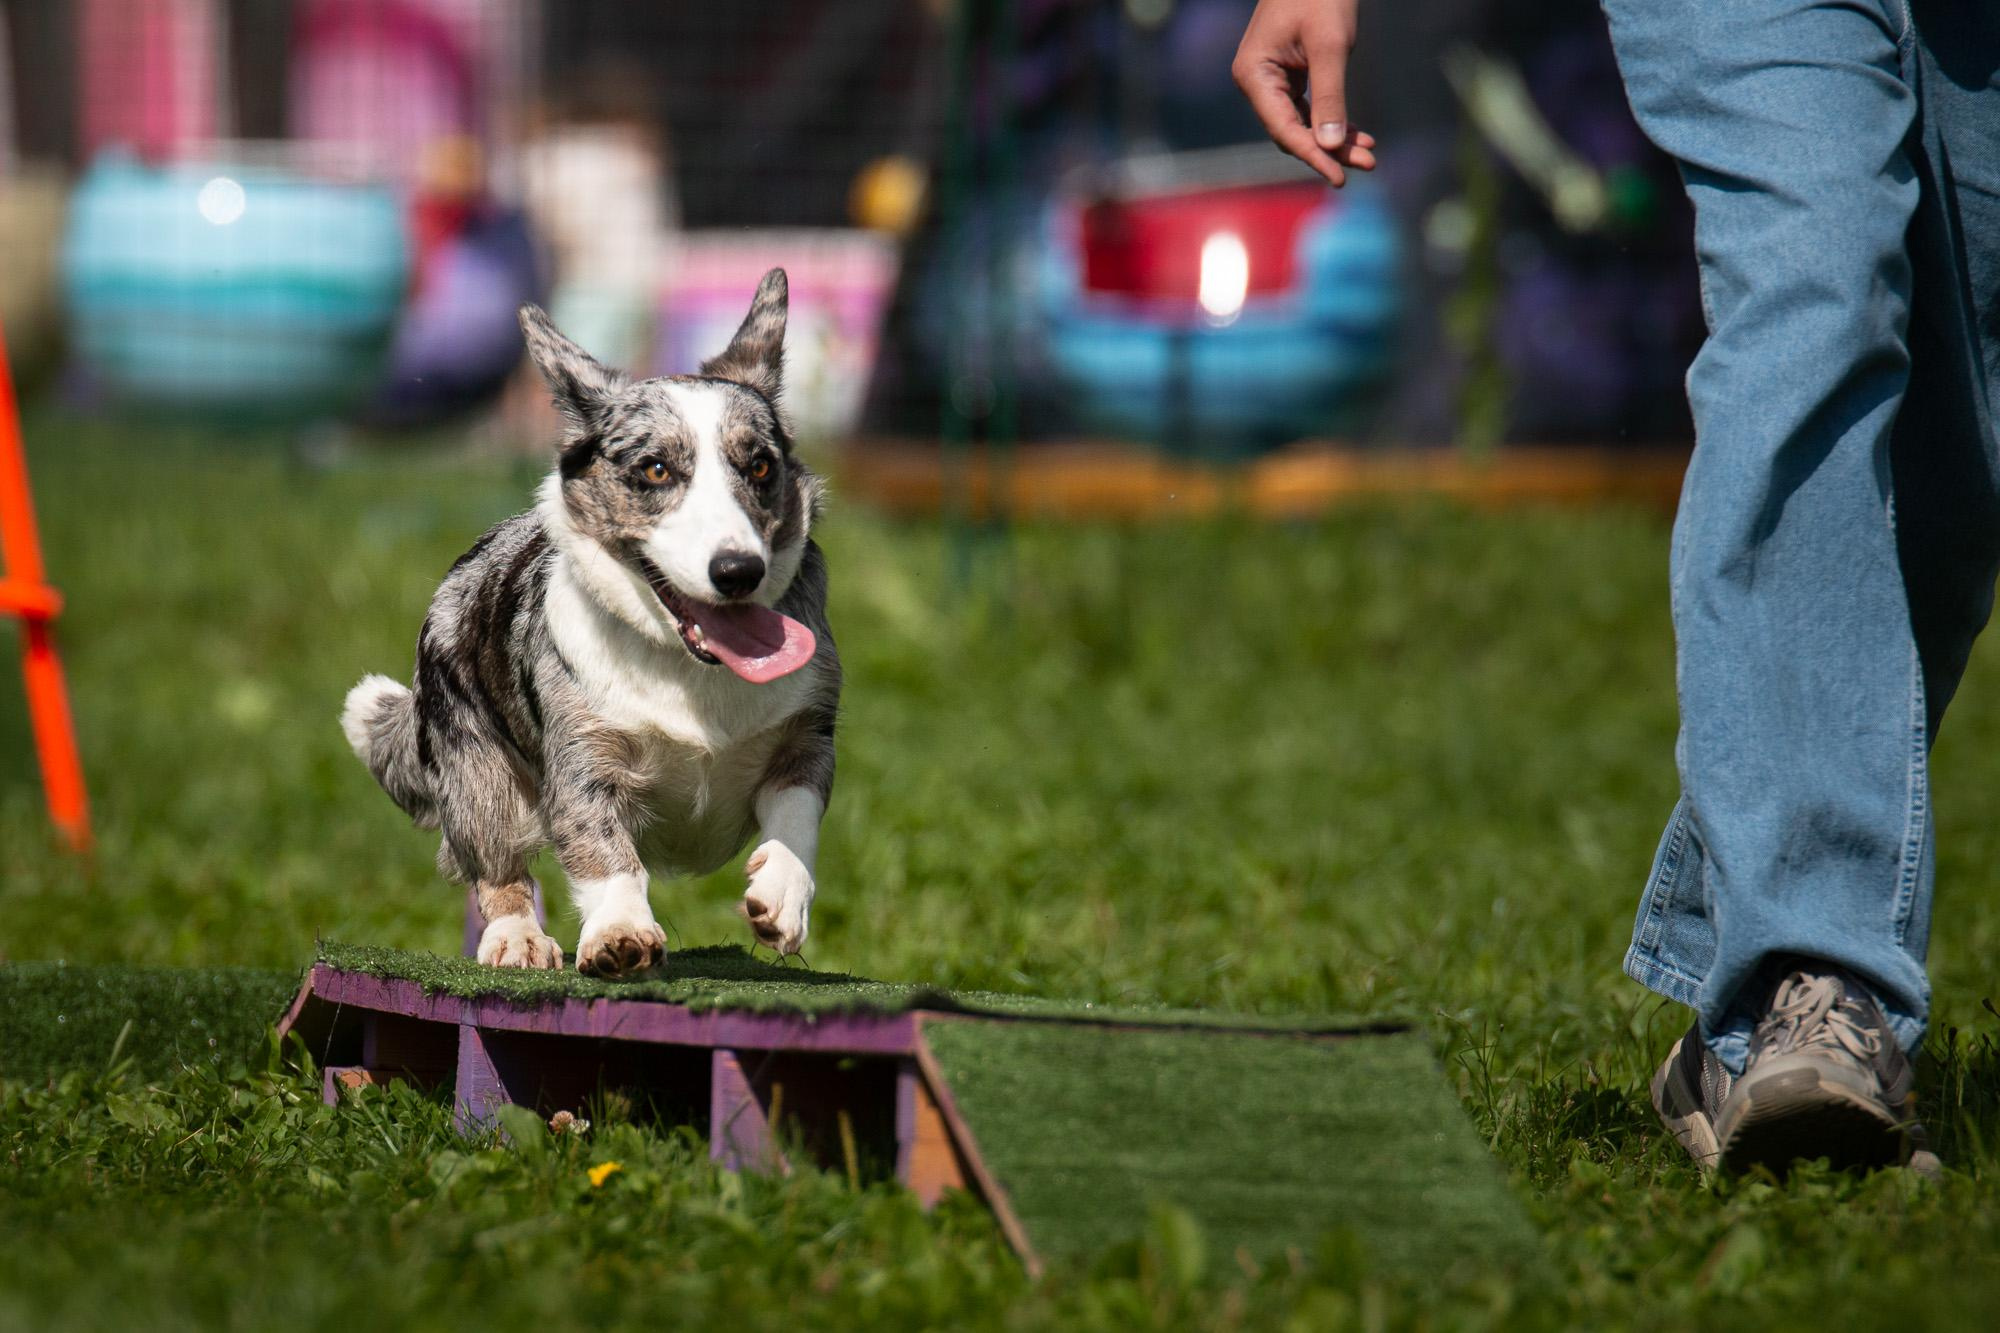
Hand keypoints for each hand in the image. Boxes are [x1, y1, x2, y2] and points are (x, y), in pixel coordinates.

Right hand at [1231, 0, 1376, 186]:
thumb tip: (1330, 146)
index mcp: (1255, 75)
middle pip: (1293, 131)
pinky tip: (1357, 134)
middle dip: (1330, 149)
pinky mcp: (1287, 75)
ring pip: (1303, 124)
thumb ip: (1330, 96)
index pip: (1284, 128)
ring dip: (1334, 139)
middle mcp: (1256, 82)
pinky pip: (1307, 109)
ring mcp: (1270, 80)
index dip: (1313, 155)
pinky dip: (1332, 121)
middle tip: (1368, 163)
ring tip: (1369, 152)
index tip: (1340, 176)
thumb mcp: (1330, 45)